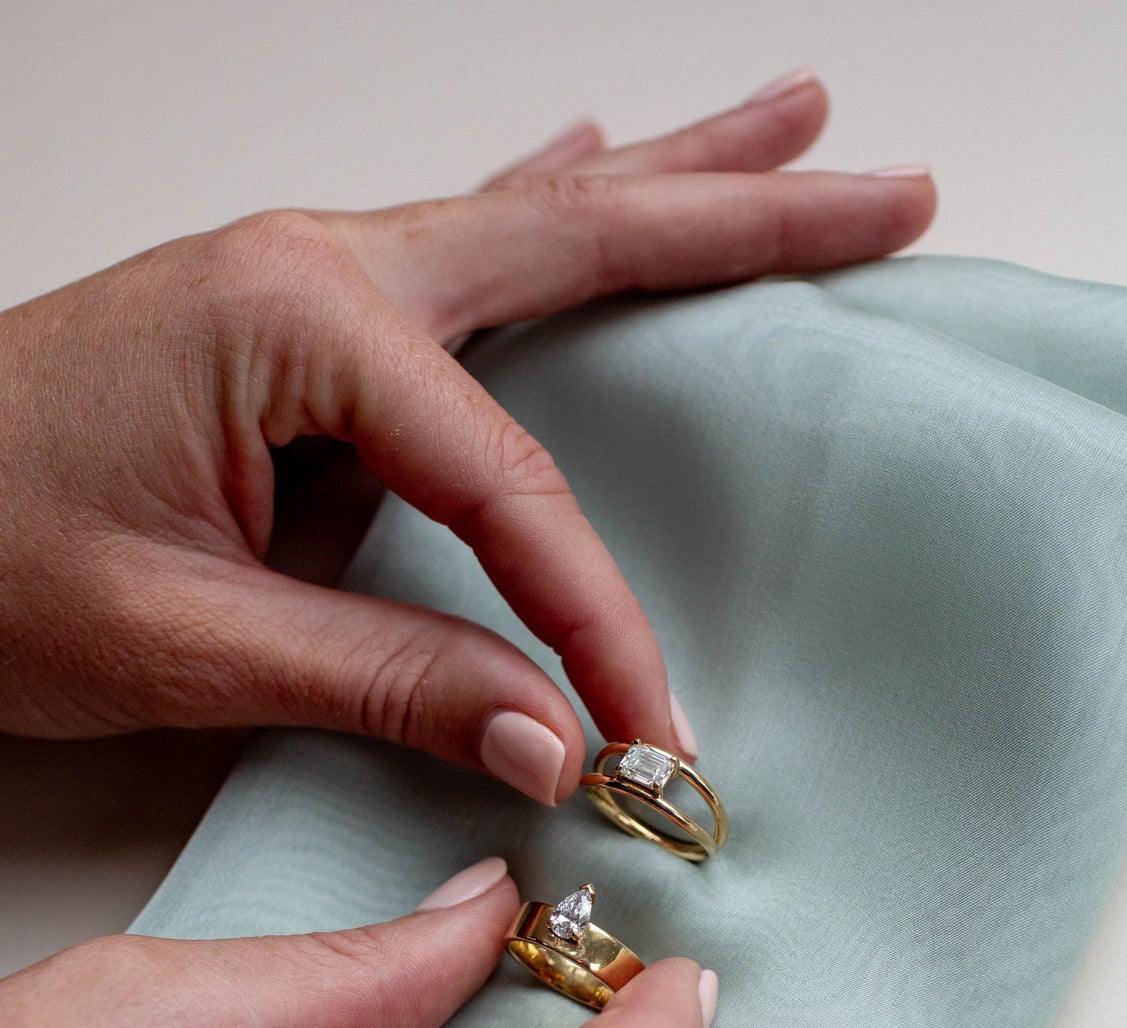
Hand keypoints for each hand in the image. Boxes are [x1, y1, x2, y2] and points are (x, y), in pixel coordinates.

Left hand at [0, 75, 934, 801]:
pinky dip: (554, 208)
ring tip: (802, 132)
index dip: (593, 622)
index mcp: (295, 321)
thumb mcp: (181, 641)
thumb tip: (548, 741)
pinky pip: (464, 250)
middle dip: (749, 219)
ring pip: (537, 217)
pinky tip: (605, 159)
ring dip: (679, 181)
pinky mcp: (293, 317)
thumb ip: (381, 680)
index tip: (644, 735)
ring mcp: (306, 275)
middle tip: (889, 198)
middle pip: (582, 239)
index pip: (510, 489)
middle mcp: (317, 265)